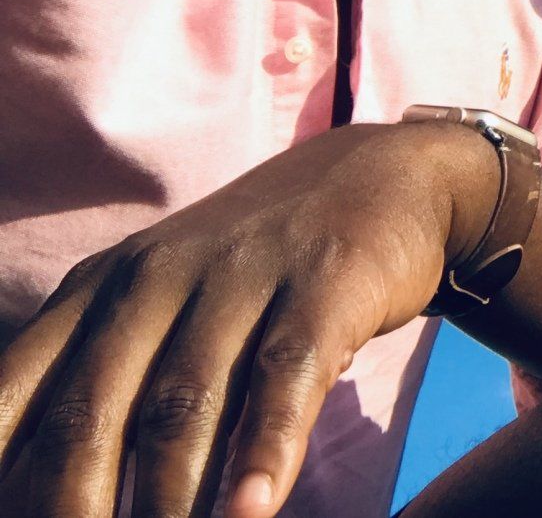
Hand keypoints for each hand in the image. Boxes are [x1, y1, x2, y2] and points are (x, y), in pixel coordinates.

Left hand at [0, 121, 497, 517]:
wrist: (386, 174)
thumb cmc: (257, 265)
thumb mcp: (160, 299)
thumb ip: (97, 381)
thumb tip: (42, 493)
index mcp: (99, 287)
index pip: (10, 396)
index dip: (2, 479)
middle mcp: (158, 276)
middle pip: (89, 414)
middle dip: (73, 512)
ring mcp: (243, 276)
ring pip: (182, 407)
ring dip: (166, 507)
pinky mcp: (325, 284)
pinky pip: (284, 377)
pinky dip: (262, 452)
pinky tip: (251, 513)